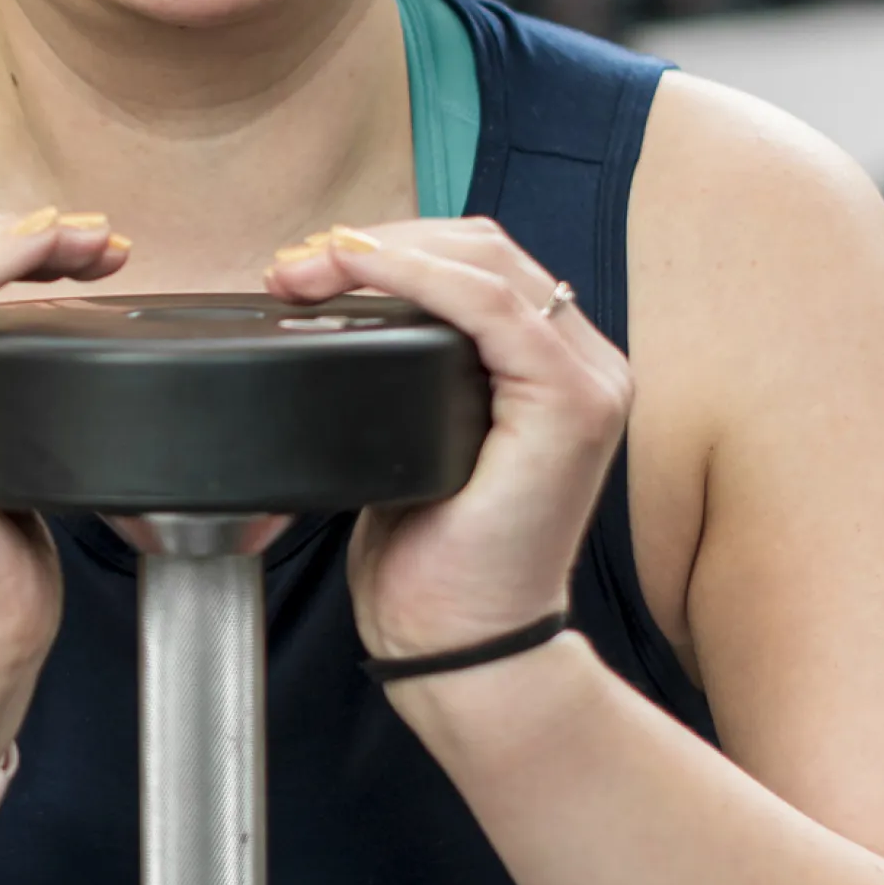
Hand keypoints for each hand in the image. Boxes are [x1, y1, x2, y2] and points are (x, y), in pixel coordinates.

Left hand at [263, 221, 625, 665]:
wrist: (457, 643)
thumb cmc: (430, 556)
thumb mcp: (409, 437)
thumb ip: (406, 371)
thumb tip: (331, 305)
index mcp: (551, 364)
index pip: (476, 262)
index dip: (389, 244)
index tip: (305, 263)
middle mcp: (583, 363)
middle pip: (480, 248)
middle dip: (377, 241)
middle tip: (295, 265)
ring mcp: (588, 381)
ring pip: (484, 261)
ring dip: (384, 251)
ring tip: (307, 270)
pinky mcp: (572, 405)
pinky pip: (491, 306)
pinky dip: (417, 275)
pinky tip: (357, 274)